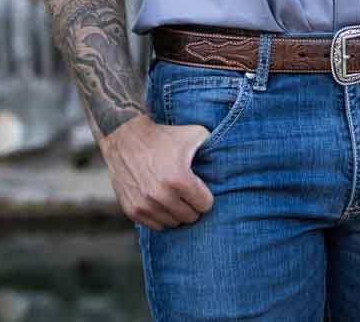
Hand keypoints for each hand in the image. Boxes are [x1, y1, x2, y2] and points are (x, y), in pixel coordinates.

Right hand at [98, 114, 214, 229]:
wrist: (126, 137)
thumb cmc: (165, 136)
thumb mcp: (195, 134)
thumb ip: (215, 147)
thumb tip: (234, 159)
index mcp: (179, 179)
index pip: (205, 205)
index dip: (206, 196)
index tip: (201, 188)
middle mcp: (161, 195)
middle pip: (190, 217)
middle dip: (192, 206)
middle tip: (189, 193)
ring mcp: (145, 205)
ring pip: (173, 223)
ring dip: (177, 213)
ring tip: (175, 197)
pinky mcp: (132, 210)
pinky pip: (155, 225)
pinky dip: (161, 216)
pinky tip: (162, 202)